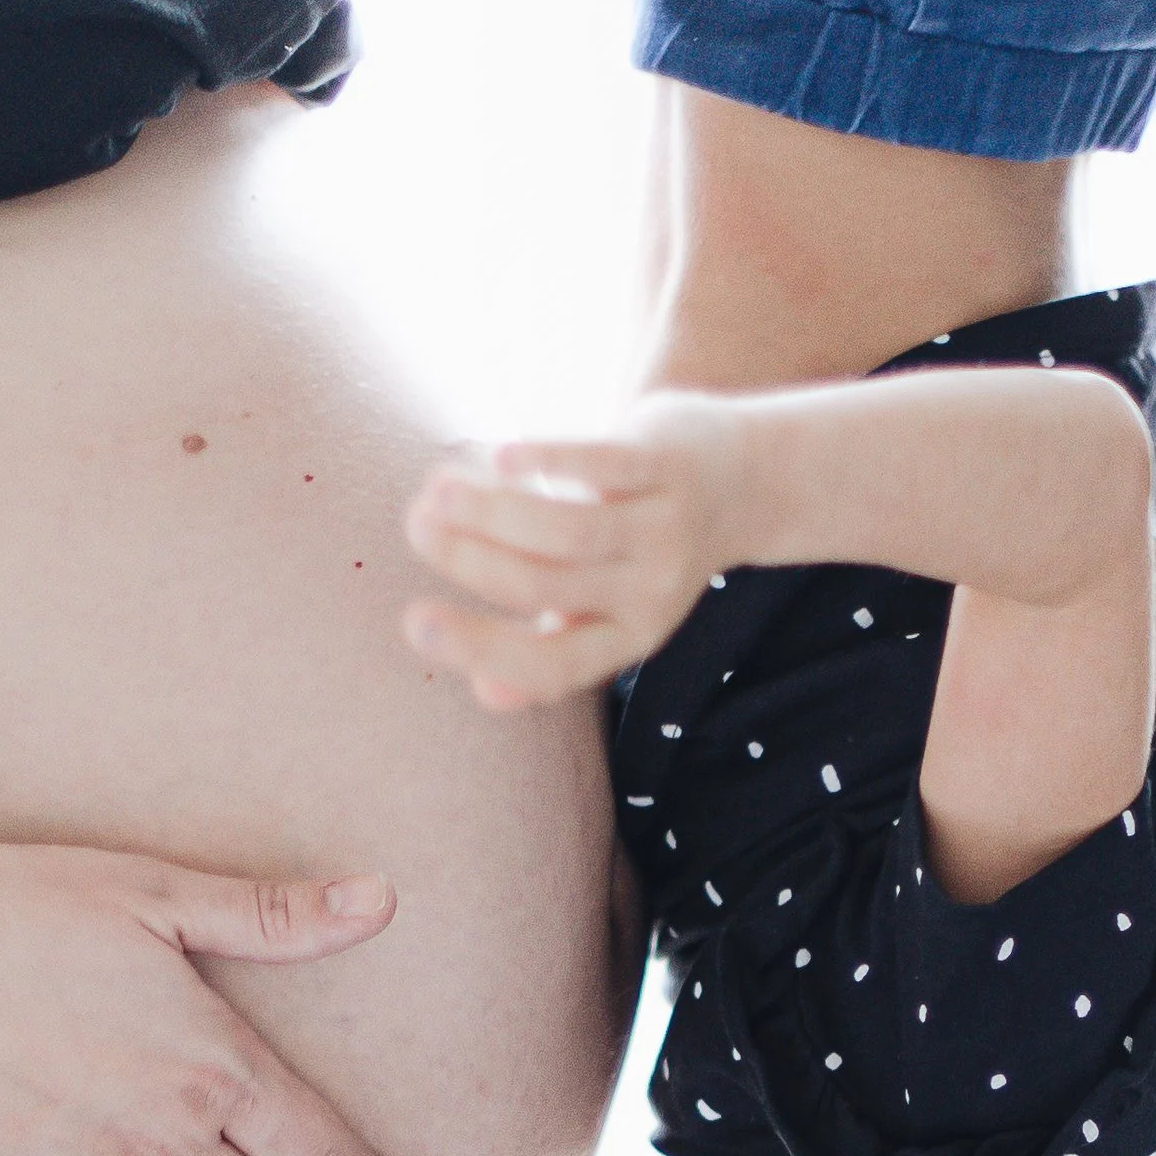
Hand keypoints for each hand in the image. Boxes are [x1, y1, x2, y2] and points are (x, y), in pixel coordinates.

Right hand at [401, 395, 743, 712]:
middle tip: (415, 526)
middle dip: (469, 559)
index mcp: (626, 638)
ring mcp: (661, 528)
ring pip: (567, 530)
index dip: (480, 648)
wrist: (742, 483)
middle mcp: (649, 593)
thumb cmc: (647, 554)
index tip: (413, 622)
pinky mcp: (666, 465)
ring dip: (492, 510)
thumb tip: (487, 698)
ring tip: (436, 487)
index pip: (549, 663)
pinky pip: (603, 465)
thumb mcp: (609, 612)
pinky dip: (548, 459)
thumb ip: (550, 645)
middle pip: (545, 585)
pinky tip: (499, 457)